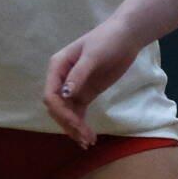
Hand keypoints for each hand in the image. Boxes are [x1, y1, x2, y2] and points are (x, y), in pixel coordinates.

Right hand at [45, 20, 144, 147]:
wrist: (127, 37)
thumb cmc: (108, 40)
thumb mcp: (93, 56)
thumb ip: (78, 75)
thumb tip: (65, 95)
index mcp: (58, 66)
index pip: (51, 94)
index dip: (60, 112)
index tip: (75, 123)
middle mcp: (61, 79)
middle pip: (57, 107)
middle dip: (68, 123)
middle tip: (84, 138)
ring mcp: (74, 87)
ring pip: (67, 113)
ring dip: (74, 128)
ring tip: (88, 142)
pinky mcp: (86, 93)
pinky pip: (78, 112)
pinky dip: (81, 124)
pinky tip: (88, 136)